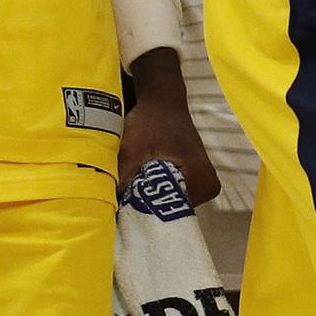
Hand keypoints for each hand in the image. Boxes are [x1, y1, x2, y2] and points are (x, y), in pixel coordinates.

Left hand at [120, 48, 220, 203]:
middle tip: (121, 201)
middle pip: (171, 212)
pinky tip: (138, 186)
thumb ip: (121, 185)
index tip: (122, 213)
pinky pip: (172, 196)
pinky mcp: (193, 179)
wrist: (161, 100)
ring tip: (128, 192)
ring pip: (170, 204)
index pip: (170, 214)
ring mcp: (202, 183)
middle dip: (144, 209)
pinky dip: (153, 194)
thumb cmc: (150, 123)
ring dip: (147, 201)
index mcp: (201, 180)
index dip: (142, 214)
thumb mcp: (130, 153)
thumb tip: (107, 215)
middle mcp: (208, 185)